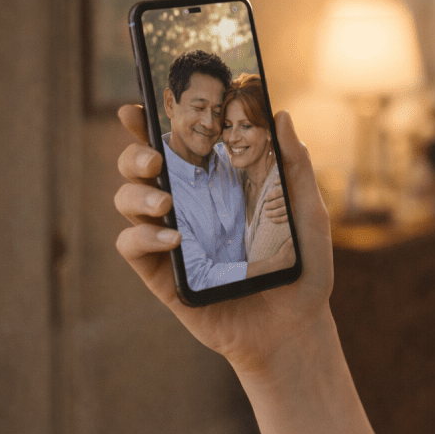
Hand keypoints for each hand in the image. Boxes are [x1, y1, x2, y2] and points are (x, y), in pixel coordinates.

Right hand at [113, 104, 333, 373]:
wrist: (295, 328)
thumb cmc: (302, 268)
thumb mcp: (308, 213)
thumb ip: (295, 166)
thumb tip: (283, 115)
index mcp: (216, 185)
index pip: (176, 146)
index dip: (149, 122)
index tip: (137, 105)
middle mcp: (187, 207)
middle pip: (140, 167)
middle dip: (134, 153)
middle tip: (156, 158)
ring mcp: (171, 240)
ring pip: (126, 201)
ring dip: (136, 194)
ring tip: (165, 203)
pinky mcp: (163, 276)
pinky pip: (132, 247)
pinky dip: (143, 236)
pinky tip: (172, 238)